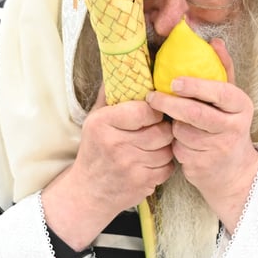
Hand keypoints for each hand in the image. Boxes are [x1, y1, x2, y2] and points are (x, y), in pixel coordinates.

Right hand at [43, 87, 174, 248]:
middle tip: (159, 127)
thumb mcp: (94, 119)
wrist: (89, 191)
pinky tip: (153, 160)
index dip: (155, 109)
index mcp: (103, 123)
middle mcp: (116, 144)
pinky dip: (165, 163)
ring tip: (155, 143)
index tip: (154, 110)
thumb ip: (110, 94)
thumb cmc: (94, 150)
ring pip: (168, 149)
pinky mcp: (142, 183)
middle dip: (164, 128)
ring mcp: (130, 166)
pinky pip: (167, 168)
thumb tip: (124, 66)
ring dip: (166, 146)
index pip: (145, 110)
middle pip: (162, 131)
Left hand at [145, 39, 257, 232]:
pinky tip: (184, 144)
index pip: (219, 92)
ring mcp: (219, 149)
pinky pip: (178, 149)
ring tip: (178, 124)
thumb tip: (215, 40)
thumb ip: (222, 70)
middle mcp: (234, 127)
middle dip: (171, 104)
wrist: (234, 172)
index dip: (194, 86)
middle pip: (196, 113)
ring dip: (174, 127)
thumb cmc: (227, 126)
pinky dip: (175, 144)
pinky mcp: (203, 166)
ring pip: (183, 131)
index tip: (173, 82)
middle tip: (153, 96)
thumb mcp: (230, 100)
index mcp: (241, 105)